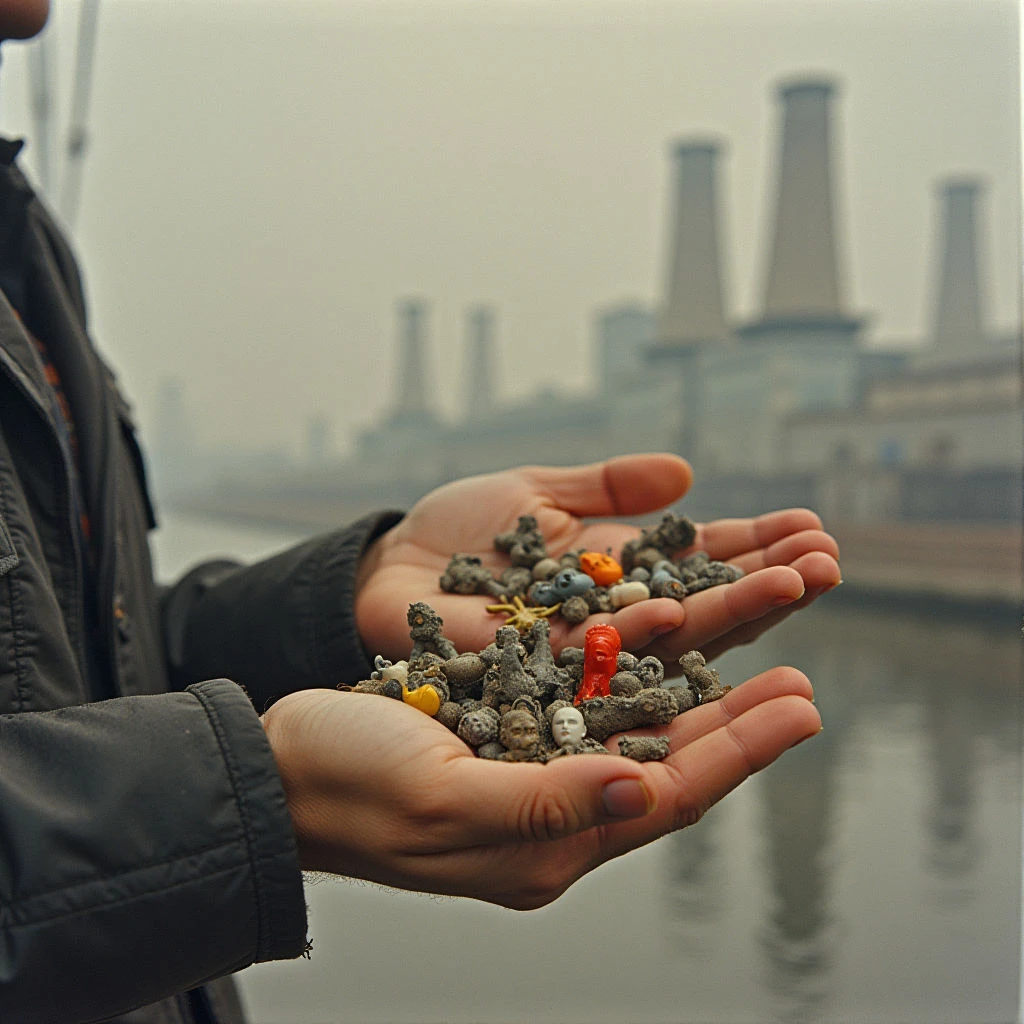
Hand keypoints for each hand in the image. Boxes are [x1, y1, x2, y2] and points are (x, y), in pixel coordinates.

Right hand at [261, 666, 820, 907]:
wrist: (282, 769)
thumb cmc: (347, 786)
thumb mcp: (441, 797)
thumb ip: (543, 802)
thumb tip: (641, 792)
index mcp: (545, 842)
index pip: (668, 797)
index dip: (740, 751)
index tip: (803, 707)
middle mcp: (551, 809)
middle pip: (667, 762)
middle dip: (738, 722)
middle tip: (803, 680)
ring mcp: (530, 768)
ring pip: (635, 728)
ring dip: (696, 689)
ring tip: (751, 653)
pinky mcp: (506, 729)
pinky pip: (588, 700)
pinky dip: (633, 669)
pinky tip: (663, 641)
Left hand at [355, 453, 839, 667]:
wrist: (383, 572)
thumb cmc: (455, 533)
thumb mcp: (536, 494)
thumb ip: (606, 488)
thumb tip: (686, 474)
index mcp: (614, 579)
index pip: (698, 564)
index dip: (752, 548)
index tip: (811, 528)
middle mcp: (610, 623)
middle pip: (702, 605)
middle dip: (765, 581)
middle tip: (832, 560)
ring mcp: (581, 655)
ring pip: (669, 639)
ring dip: (731, 613)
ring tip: (798, 584)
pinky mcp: (540, 678)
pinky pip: (598, 662)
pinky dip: (641, 641)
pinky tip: (688, 614)